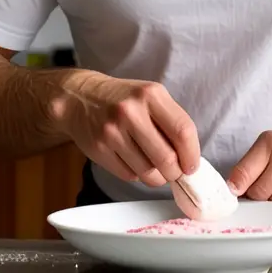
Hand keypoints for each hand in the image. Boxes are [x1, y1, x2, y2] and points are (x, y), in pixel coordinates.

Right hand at [50, 74, 199, 187]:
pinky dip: (137, 175)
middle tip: (174, 172)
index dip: (192, 155)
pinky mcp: (99, 149)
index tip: (192, 166)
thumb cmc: (123, 100)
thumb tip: (189, 159)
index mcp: (150, 95)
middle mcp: (131, 112)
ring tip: (156, 169)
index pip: (183, 131)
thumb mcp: (150, 97)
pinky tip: (135, 163)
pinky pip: (129, 175)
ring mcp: (112, 131)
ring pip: (148, 172)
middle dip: (175, 172)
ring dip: (157, 177)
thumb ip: (171, 122)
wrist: (79, 99)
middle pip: (166, 158)